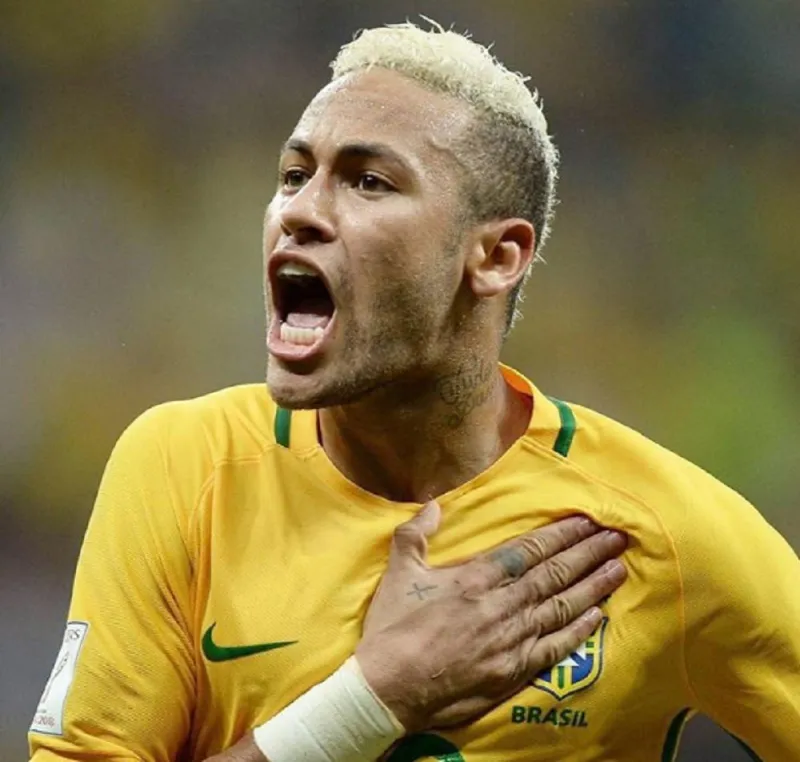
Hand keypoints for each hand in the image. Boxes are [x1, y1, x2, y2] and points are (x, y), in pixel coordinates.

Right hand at [356, 501, 626, 732]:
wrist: (389, 689)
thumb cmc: (392, 629)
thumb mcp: (398, 573)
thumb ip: (415, 534)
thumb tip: (433, 504)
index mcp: (475, 578)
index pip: (528, 550)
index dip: (560, 534)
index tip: (586, 521)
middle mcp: (501, 605)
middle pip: (554, 574)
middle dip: (588, 553)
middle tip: (618, 537)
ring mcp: (511, 640)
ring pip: (561, 607)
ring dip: (593, 586)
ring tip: (618, 568)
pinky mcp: (513, 670)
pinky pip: (555, 647)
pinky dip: (578, 630)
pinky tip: (597, 616)